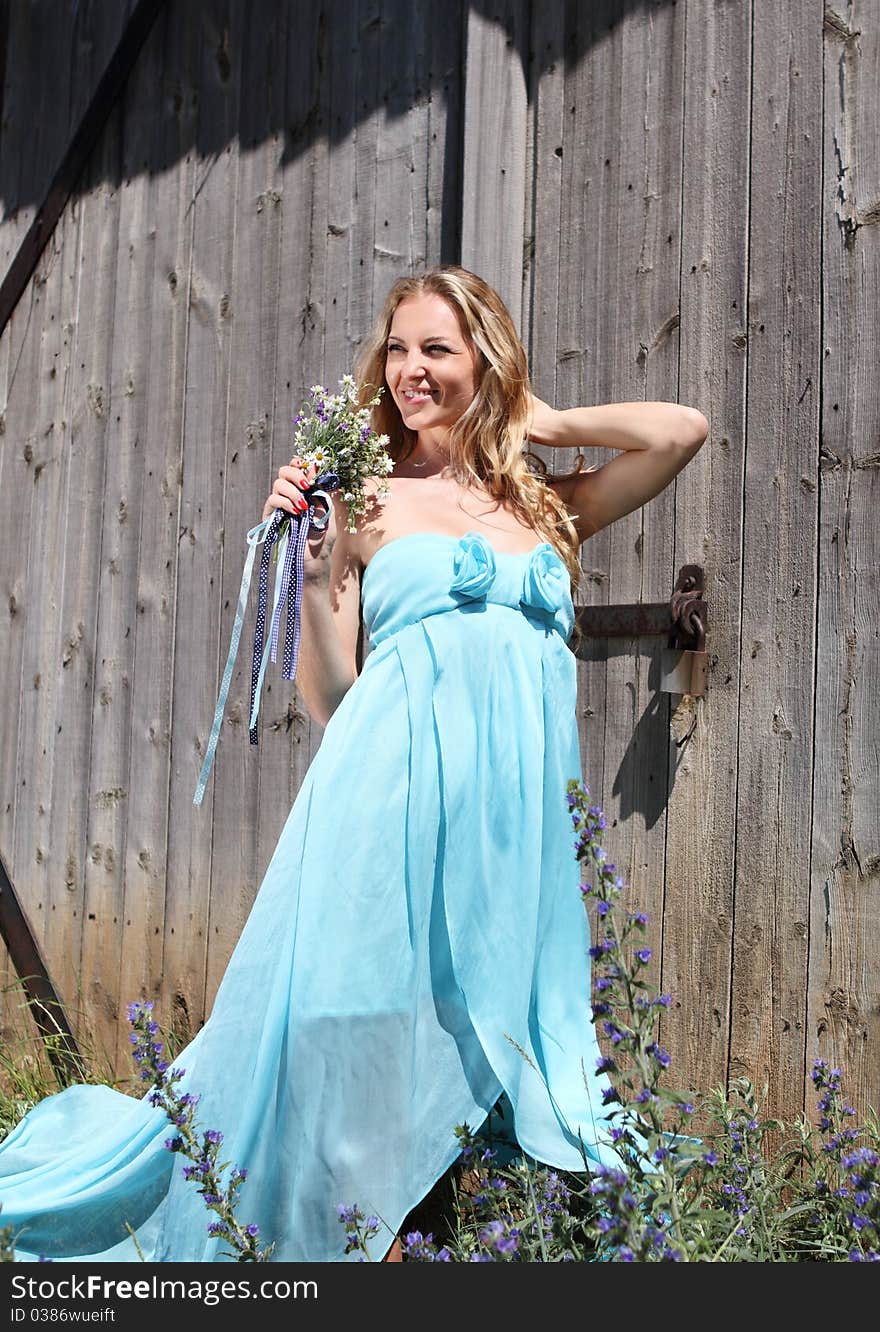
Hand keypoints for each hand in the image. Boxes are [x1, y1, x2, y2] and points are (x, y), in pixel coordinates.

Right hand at [262, 457, 337, 585]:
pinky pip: (272, 500)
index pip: (299, 468)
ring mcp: (280, 506)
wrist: (314, 561)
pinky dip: (284, 502)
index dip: (302, 463)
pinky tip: (296, 512)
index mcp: (305, 491)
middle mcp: (291, 495)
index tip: (312, 468)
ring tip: (303, 507)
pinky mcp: (271, 517)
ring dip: (292, 491)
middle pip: (285, 470)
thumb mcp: (328, 512)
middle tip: (306, 484)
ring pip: (278, 483)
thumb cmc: (323, 539)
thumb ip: (322, 492)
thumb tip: (316, 471)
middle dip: (296, 473)